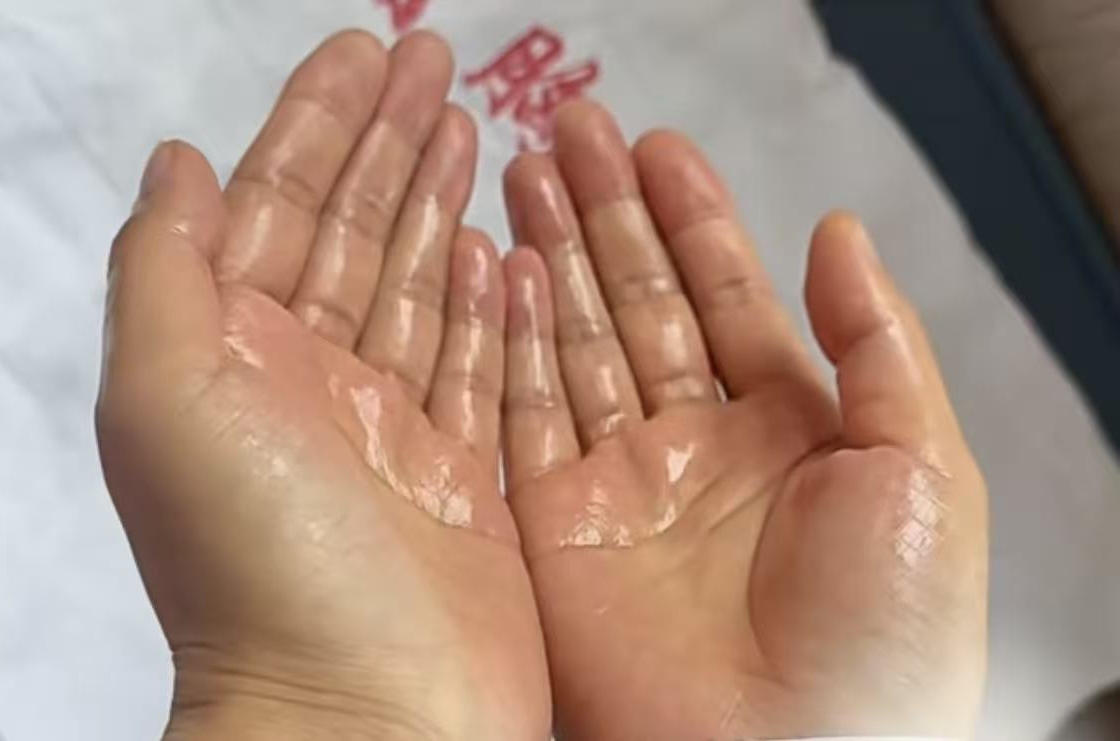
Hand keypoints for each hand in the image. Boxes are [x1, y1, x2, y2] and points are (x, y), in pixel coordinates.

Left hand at [96, 31, 548, 740]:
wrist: (362, 719)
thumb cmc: (259, 565)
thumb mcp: (166, 400)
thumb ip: (163, 271)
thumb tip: (173, 162)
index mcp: (236, 359)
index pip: (280, 207)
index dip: (321, 122)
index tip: (369, 50)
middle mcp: (312, 388)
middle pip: (360, 235)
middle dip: (394, 141)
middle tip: (439, 59)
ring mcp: (393, 433)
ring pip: (423, 290)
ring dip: (444, 206)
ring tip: (476, 129)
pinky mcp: (464, 476)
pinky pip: (480, 367)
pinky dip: (494, 305)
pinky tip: (507, 247)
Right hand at [500, 101, 986, 739]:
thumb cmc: (886, 638)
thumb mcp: (923, 469)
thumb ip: (877, 342)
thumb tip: (838, 232)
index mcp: (785, 432)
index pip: (723, 295)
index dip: (689, 218)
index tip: (655, 147)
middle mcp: (694, 449)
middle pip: (637, 304)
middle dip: (604, 216)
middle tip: (569, 129)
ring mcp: (618, 484)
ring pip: (573, 342)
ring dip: (549, 257)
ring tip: (524, 170)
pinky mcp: (553, 523)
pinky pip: (521, 410)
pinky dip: (505, 338)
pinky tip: (496, 266)